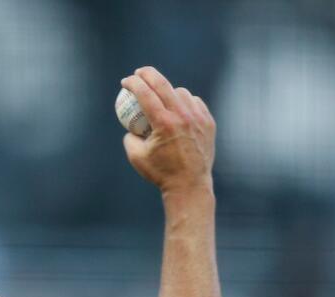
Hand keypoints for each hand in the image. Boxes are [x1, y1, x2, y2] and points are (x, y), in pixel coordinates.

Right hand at [120, 67, 215, 195]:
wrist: (189, 185)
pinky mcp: (208, 122)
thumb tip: (129, 125)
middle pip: (163, 84)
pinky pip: (195, 103)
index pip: (145, 93)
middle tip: (139, 73)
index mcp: (163, 123)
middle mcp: (182, 116)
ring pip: (181, 92)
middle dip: (147, 74)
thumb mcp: (135, 156)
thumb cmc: (160, 173)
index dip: (133, 83)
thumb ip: (129, 137)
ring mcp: (198, 118)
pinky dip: (184, 102)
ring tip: (160, 97)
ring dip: (168, 90)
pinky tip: (178, 108)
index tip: (126, 81)